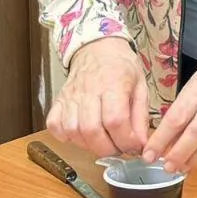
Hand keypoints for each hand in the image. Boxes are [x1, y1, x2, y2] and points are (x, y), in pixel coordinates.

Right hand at [46, 36, 147, 157]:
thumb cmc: (121, 67)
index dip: (126, 140)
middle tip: (119, 148)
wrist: (98, 49)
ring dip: (89, 145)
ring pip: (73, 131)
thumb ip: (140, 116)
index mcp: (113, 83)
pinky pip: (55, 126)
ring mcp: (70, 96)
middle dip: (108, 148)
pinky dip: (66, 137)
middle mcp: (88, 90)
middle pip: (92, 130)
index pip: (116, 120)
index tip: (134, 146)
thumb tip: (141, 144)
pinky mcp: (58, 101)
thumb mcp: (140, 86)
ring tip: (103, 142)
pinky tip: (82, 135)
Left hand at [141, 38, 196, 173]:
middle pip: (195, 134)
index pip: (176, 117)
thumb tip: (166, 135)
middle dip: (178, 154)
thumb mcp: (196, 80)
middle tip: (166, 166)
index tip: (149, 154)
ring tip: (183, 168)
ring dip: (196, 159)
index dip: (161, 139)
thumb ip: (183, 106)